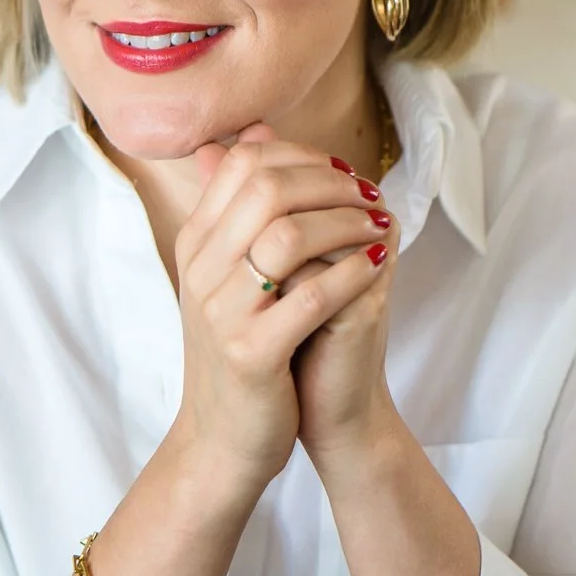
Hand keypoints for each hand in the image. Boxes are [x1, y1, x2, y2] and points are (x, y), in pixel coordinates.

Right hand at [172, 125, 395, 501]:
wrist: (221, 441)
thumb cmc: (239, 351)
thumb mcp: (228, 274)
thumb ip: (240, 208)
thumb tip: (253, 134)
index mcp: (195, 245)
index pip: (244, 166)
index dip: (302, 158)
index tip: (343, 172)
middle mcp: (201, 271)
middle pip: (267, 189)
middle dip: (330, 184)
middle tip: (371, 193)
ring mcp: (223, 312)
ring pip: (289, 236)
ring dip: (345, 223)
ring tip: (380, 226)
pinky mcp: (252, 354)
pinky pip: (310, 297)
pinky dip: (350, 275)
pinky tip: (376, 268)